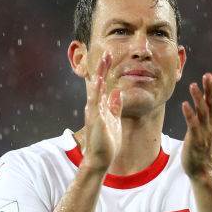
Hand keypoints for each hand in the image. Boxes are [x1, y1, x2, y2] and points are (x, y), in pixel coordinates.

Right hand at [82, 52, 121, 172]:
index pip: (102, 84)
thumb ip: (115, 106)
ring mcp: (93, 112)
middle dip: (102, 67)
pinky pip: (95, 102)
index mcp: (100, 106)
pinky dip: (97, 90)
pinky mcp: (95, 119)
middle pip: (97, 82)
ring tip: (104, 59)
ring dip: (99, 73)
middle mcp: (95, 106)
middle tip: (107, 51)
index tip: (110, 56)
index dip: (106, 70)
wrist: (100, 159)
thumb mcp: (114, 120)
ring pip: (95, 88)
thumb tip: (117, 93)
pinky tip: (99, 80)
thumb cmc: (107, 142)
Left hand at [181, 73, 211, 178]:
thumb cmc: (203, 147)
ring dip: (198, 98)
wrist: (204, 169)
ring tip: (193, 85)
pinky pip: (193, 124)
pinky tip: (184, 104)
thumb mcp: (208, 128)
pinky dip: (189, 114)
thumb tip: (207, 98)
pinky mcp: (196, 139)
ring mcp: (204, 132)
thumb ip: (208, 114)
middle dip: (210, 89)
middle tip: (207, 75)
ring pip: (203, 112)